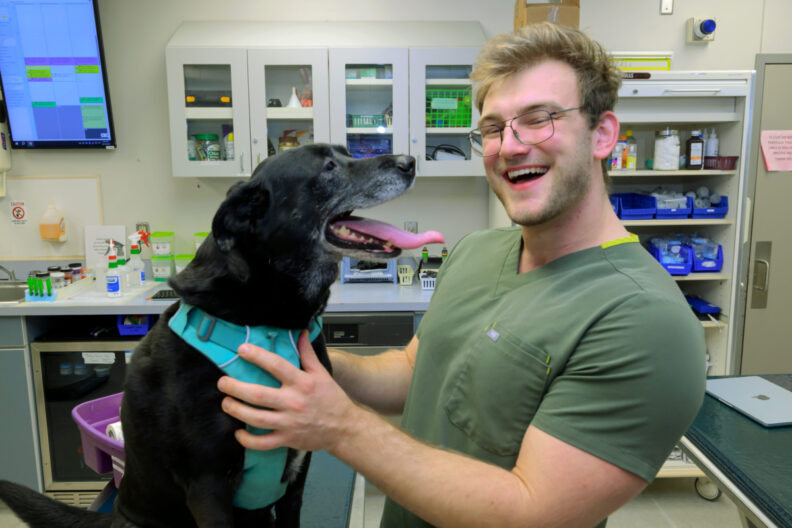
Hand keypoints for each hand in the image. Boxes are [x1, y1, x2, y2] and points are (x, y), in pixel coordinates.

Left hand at [217, 330, 357, 452]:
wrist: (344, 428)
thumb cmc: (332, 399)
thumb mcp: (321, 373)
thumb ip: (307, 354)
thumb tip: (301, 333)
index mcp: (302, 383)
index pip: (276, 365)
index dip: (257, 356)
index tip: (241, 350)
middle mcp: (293, 402)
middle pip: (258, 394)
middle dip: (235, 387)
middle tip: (222, 382)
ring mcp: (288, 422)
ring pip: (255, 418)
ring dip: (236, 410)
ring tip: (225, 403)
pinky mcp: (286, 439)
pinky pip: (262, 443)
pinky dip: (247, 440)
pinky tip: (238, 432)